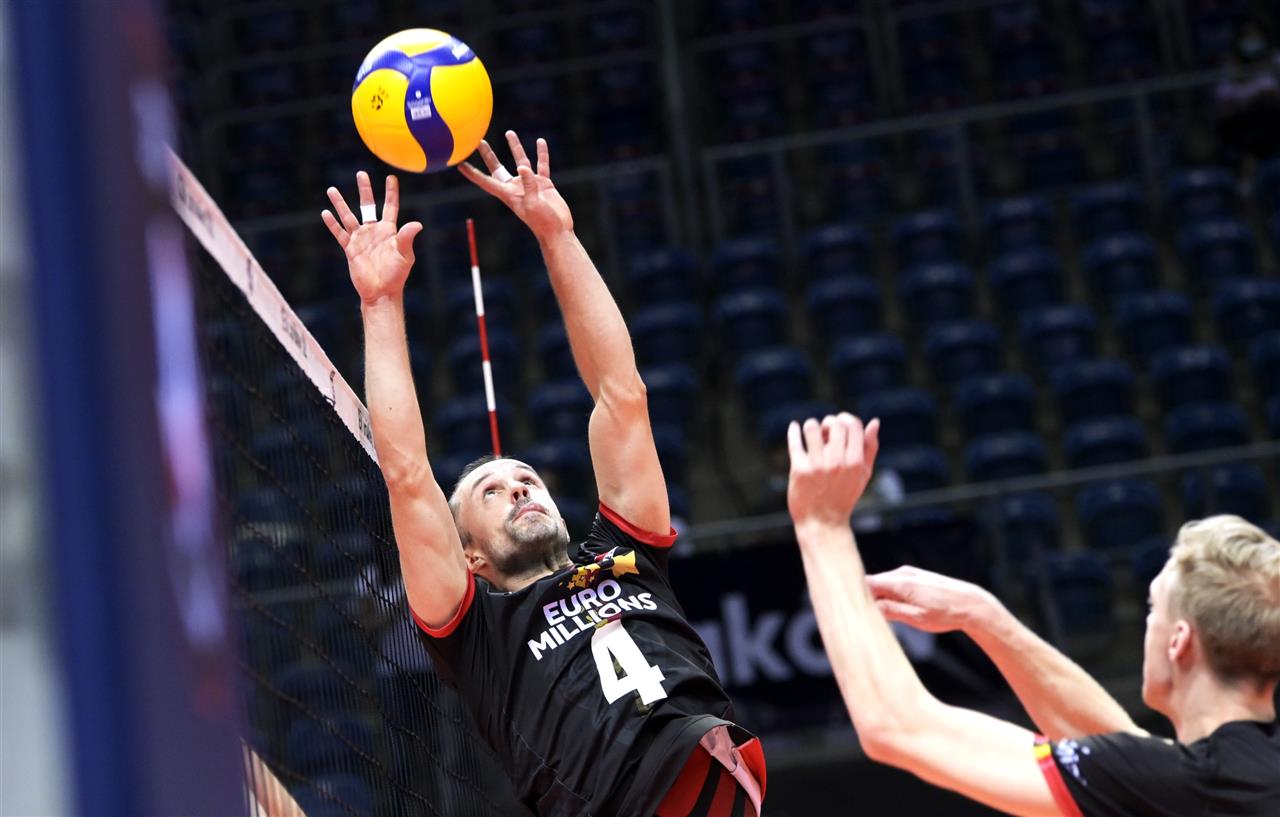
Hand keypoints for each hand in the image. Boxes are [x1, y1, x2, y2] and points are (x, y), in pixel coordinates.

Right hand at [321, 171, 422, 304]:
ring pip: (349, 217)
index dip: (391, 192)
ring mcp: (361, 239)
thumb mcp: (404, 255)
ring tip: (331, 190)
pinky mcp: (350, 249)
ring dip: (340, 203)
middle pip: (368, 205)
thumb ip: (407, 238)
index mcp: (389, 230)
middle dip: (365, 190)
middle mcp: (374, 231)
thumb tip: (417, 224)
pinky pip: (340, 233)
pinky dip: (333, 224)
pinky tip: (325, 213)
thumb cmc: (396, 274)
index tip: (391, 177)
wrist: (381, 292)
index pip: (390, 207)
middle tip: (361, 173)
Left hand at [458, 131, 572, 239]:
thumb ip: (528, 185)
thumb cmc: (543, 223)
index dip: (472, 173)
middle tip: (479, 141)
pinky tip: (540, 142)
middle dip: (488, 155)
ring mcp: (529, 184)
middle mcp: (516, 187)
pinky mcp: (543, 184)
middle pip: (498, 168)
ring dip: (515, 147)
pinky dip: (541, 154)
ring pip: (520, 161)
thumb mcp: (534, 205)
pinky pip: (541, 165)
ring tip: (509, 132)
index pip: (486, 181)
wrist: (557, 230)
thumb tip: (523, 167)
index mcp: (508, 194)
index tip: (460, 164)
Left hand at [786, 414, 880, 528]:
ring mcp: (817, 466)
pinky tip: (794, 427)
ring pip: (812, 428)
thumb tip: (874, 422)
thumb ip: (870, 448)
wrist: (822, 523)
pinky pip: (795, 442)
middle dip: (829, 422)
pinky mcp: (799, 470)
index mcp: (855, 462)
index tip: (839, 426)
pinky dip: (794, 431)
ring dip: (812, 425)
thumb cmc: (844, 496)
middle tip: (825, 432)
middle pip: (834, 423)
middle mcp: (837, 462)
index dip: (846, 419)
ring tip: (811, 433)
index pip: (853, 424)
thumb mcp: (863, 475)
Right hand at [867, 566, 998, 633]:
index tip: (849, 607)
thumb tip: (870, 607)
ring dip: (878, 597)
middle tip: (861, 616)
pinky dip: (888, 594)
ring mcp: (908, 573)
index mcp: (901, 583)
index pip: (867, 583)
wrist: (971, 603)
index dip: (855, 593)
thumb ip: (892, 611)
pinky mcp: (913, 576)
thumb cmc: (946, 614)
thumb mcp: (917, 618)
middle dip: (865, 597)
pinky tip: (892, 608)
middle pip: (872, 583)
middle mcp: (902, 574)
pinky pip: (892, 584)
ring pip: (882, 584)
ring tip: (878, 616)